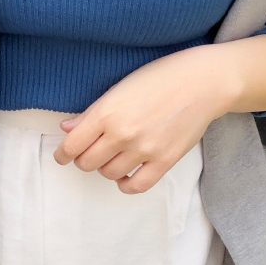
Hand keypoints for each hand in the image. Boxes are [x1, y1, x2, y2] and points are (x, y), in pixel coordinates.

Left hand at [53, 37, 265, 194]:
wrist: (202, 82)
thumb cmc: (160, 78)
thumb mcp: (120, 88)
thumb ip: (92, 112)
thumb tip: (66, 128)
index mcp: (107, 112)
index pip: (72, 145)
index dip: (62, 154)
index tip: (62, 156)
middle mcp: (122, 133)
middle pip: (87, 163)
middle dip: (84, 159)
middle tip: (91, 151)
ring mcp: (144, 149)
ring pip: (108, 174)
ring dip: (106, 168)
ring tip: (113, 156)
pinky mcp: (164, 161)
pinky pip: (136, 186)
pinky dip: (125, 184)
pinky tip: (126, 174)